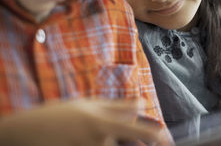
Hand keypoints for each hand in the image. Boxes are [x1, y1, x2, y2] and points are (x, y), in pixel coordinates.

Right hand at [0, 99, 169, 145]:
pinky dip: (102, 145)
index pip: (141, 133)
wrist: (27, 132)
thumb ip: (118, 106)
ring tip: (93, 134)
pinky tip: (89, 139)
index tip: (168, 140)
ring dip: (114, 143)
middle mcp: (100, 142)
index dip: (158, 138)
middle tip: (124, 133)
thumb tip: (142, 105)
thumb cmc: (61, 114)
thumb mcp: (90, 105)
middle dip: (132, 143)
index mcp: (104, 124)